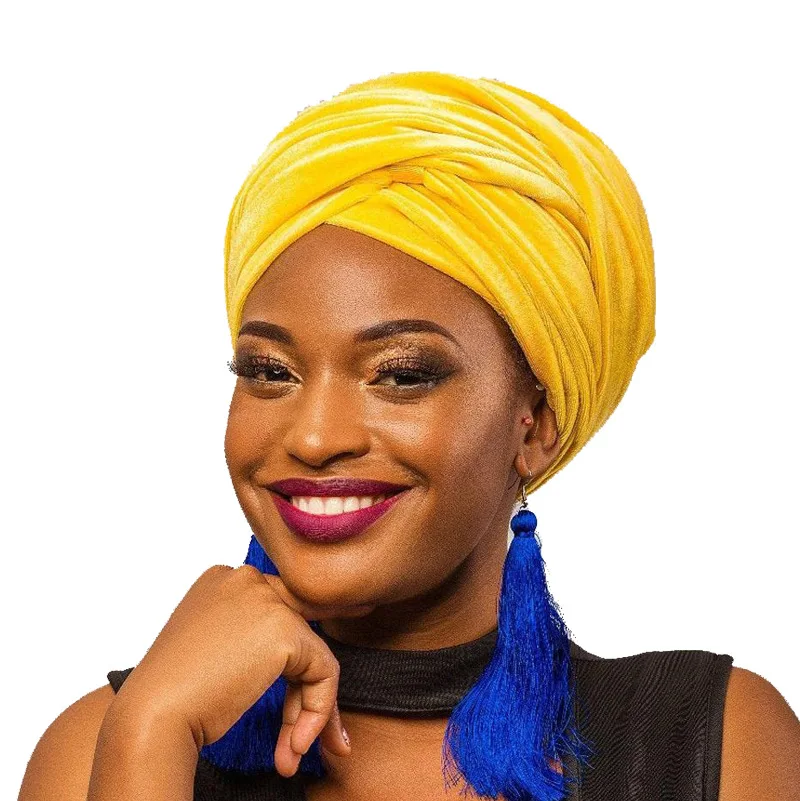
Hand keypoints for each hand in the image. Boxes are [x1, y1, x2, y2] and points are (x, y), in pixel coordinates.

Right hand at [111, 564, 372, 775]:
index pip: (276, 613)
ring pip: (313, 654)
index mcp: (223, 580)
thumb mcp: (214, 651)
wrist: (151, 717)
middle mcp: (245, 579)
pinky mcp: (283, 629)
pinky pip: (323, 671)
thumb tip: (305, 661)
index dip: (288, 661)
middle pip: (299, 629)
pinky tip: (294, 745)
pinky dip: (317, 711)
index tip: (294, 699)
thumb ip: (253, 641)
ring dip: (310, 709)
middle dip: (309, 683)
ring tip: (291, 751)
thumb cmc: (172, 695)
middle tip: (306, 736)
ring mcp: (265, 600)